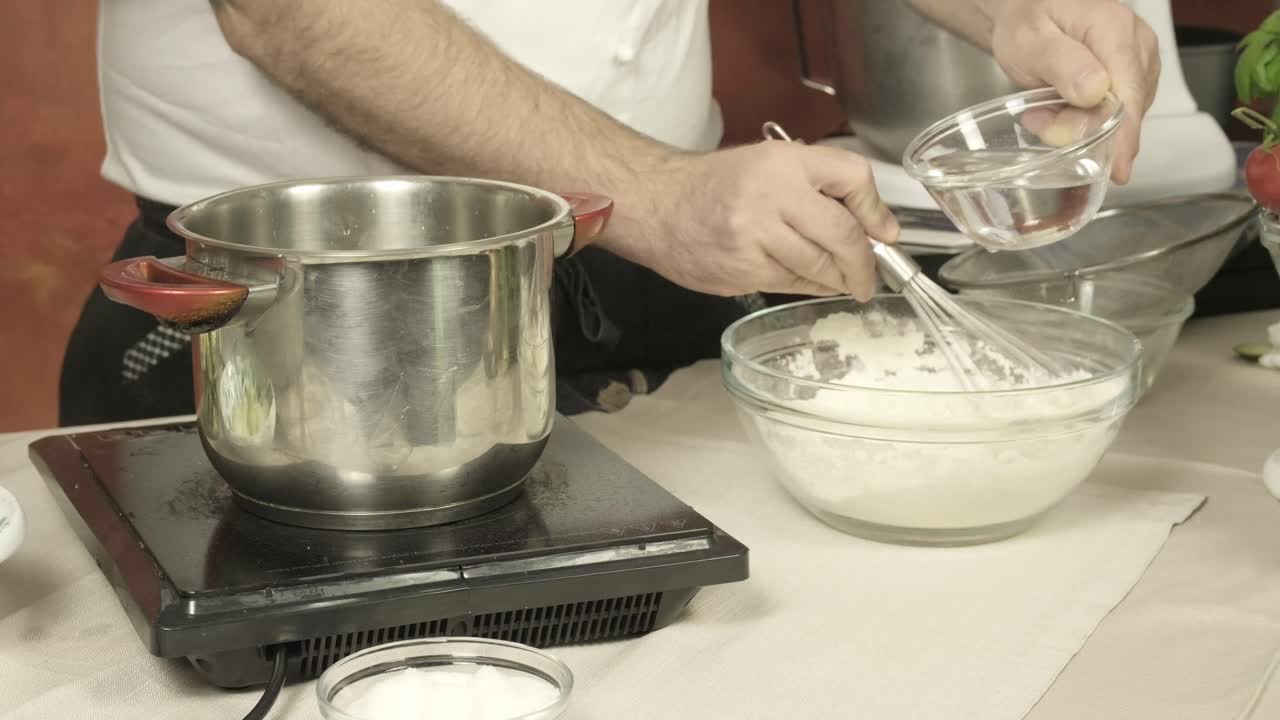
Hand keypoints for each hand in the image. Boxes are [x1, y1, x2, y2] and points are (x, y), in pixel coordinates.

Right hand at [620, 141, 899, 300]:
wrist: (657, 206)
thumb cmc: (715, 184)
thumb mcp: (768, 163)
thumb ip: (819, 185)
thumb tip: (875, 225)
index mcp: (784, 162)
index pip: (852, 177)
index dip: (876, 209)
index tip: (884, 232)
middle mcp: (772, 195)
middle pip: (842, 235)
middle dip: (864, 263)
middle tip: (871, 277)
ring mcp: (755, 236)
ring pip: (819, 267)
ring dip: (839, 279)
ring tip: (843, 281)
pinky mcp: (742, 270)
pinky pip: (791, 284)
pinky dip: (809, 286)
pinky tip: (810, 281)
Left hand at [986, 0, 1159, 183]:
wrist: (1028, 12)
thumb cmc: (1027, 19)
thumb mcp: (1031, 38)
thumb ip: (1062, 62)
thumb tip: (1097, 91)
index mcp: (1115, 30)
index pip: (1130, 92)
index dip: (1123, 134)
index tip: (1118, 168)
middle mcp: (1137, 45)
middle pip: (1124, 108)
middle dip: (1082, 128)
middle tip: (1039, 120)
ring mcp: (1137, 63)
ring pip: (1118, 115)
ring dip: (1077, 124)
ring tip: (1042, 109)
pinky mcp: (1129, 78)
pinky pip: (1112, 113)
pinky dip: (1082, 119)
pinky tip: (1057, 108)